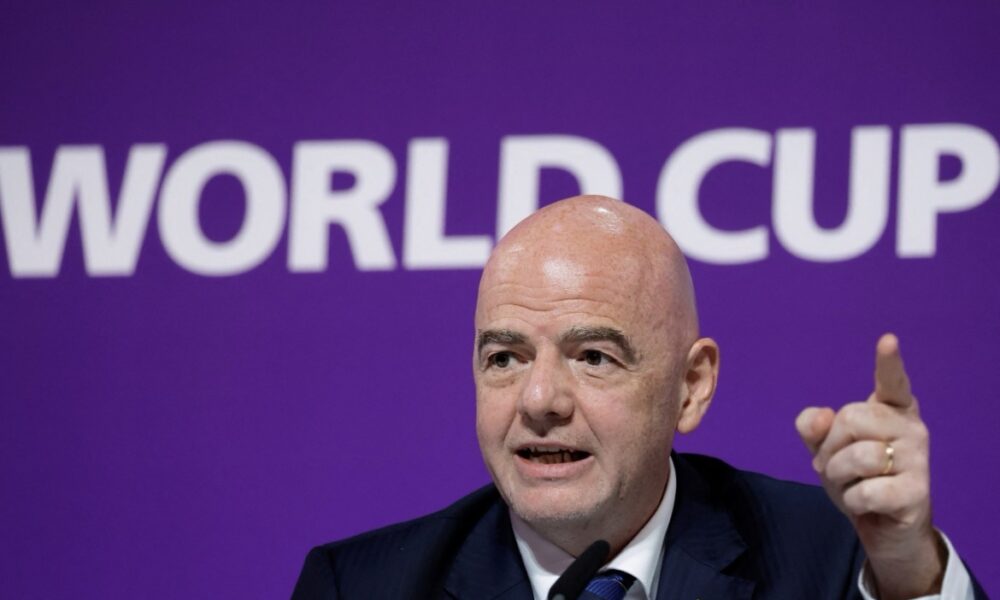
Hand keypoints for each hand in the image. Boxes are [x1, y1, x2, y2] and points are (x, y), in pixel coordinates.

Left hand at [796, 334, 945, 599]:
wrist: (884, 527)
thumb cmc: (857, 477)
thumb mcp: (825, 449)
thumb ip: (814, 427)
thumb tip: (821, 416)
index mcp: (892, 410)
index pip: (892, 382)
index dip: (889, 363)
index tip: (888, 340)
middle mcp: (912, 428)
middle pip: (850, 419)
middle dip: (830, 447)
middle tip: (837, 466)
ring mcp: (918, 460)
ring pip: (856, 457)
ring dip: (839, 478)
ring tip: (853, 485)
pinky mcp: (917, 492)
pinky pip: (864, 492)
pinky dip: (853, 501)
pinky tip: (867, 504)